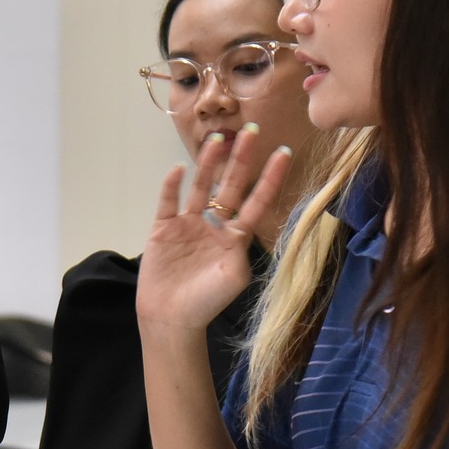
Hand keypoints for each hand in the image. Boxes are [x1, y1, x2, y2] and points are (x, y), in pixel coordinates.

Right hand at [138, 126, 295, 331]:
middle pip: (230, 185)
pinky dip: (172, 186)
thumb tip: (241, 227)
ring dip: (208, 163)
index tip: (284, 152)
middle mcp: (213, 224)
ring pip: (200, 187)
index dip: (270, 177)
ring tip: (217, 139)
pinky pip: (168, 201)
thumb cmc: (207, 302)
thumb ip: (242, 249)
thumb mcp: (235, 277)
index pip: (256, 200)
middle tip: (251, 130)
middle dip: (241, 159)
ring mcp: (188, 224)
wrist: (171, 318)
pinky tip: (178, 170)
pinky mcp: (163, 228)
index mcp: (235, 236)